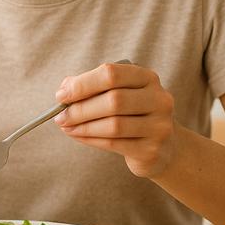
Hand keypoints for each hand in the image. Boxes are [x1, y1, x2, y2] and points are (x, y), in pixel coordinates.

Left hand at [53, 61, 175, 178]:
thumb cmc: (133, 114)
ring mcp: (159, 126)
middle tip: (60, 116)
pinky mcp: (152, 150)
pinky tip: (78, 135)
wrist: (164, 147)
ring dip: (83, 126)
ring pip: (113, 125)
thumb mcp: (120, 94)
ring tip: (66, 127)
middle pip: (114, 100)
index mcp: (148, 78)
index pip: (112, 74)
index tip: (61, 95)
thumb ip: (93, 88)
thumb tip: (65, 89)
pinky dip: (90, 139)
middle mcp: (159, 99)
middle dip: (81, 108)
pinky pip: (114, 144)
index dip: (83, 84)